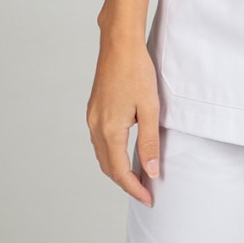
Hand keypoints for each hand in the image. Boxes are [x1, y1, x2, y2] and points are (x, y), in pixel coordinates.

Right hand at [86, 33, 161, 206]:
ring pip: (102, 154)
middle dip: (125, 182)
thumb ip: (149, 141)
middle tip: (145, 191)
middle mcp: (96, 126)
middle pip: (108, 166)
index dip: (134, 188)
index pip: (120, 171)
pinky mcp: (94, 109)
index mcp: (109, 130)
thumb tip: (151, 171)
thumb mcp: (149, 108)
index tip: (149, 199)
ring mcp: (92, 117)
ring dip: (117, 169)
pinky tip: (124, 151)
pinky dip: (111, 153)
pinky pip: (100, 141)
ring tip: (137, 175)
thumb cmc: (136, 71)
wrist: (119, 43)